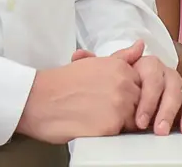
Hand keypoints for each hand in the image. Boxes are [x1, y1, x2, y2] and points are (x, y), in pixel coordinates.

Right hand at [15, 40, 145, 142]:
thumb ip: (122, 57)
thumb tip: (140, 46)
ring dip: (122, 122)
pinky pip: (121, 134)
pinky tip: (93, 126)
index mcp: (121, 67)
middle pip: (142, 103)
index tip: (116, 98)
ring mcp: (119, 105)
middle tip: (105, 110)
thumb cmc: (62, 83)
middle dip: (130, 109)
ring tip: (98, 118)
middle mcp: (124, 84)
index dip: (131, 94)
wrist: (38, 100)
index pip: (143, 85)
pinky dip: (110, 133)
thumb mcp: (94, 63)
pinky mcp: (111, 126)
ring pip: (134, 120)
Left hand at [110, 50, 181, 135]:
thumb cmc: (119, 84)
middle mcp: (168, 75)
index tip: (140, 122)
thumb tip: (139, 44)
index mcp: (151, 66)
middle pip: (173, 90)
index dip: (148, 101)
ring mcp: (181, 88)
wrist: (124, 91)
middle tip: (161, 131)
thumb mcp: (115, 71)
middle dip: (168, 112)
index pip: (154, 80)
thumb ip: (123, 59)